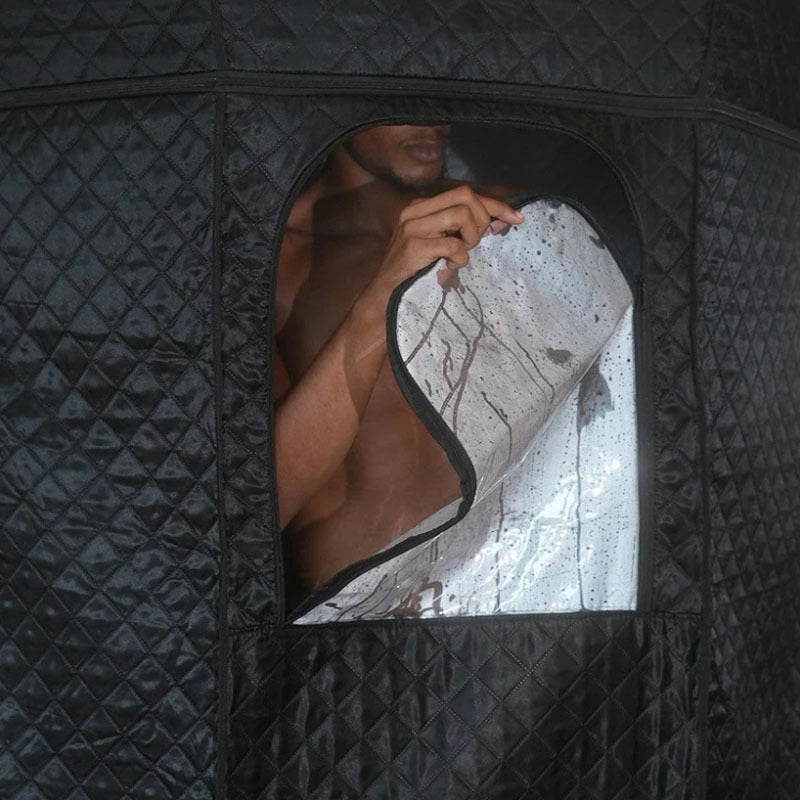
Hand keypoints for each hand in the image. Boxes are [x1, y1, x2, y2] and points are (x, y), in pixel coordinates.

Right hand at [361, 185, 523, 302]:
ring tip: (460, 255)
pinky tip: (449, 269)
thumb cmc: (416, 272)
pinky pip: (453, 245)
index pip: (466, 193)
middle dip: (481, 220)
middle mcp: (415, 210)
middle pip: (466, 196)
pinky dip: (459, 259)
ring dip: (471, 238)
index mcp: (422, 206)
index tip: (516, 218)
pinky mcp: (413, 246)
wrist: (385, 297)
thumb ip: (463, 230)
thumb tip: (501, 220)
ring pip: (461, 215)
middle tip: (474, 244)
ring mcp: (412, 227)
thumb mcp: (441, 245)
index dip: (495, 204)